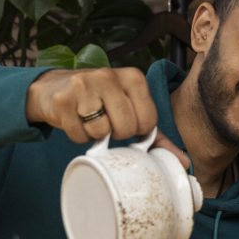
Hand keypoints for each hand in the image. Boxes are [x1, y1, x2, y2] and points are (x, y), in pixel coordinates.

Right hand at [25, 67, 157, 143]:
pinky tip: (76, 121)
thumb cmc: (100, 100)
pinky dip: (78, 136)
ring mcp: (84, 86)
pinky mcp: (63, 100)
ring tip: (90, 119)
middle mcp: (109, 76)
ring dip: (96, 135)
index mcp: (133, 77)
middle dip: (117, 133)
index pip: (148, 121)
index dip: (138, 130)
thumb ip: (156, 134)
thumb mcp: (129, 107)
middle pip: (126, 129)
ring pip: (101, 133)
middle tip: (107, 121)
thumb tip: (183, 161)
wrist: (55, 87)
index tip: (127, 121)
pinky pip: (79, 135)